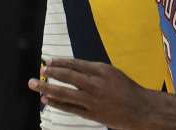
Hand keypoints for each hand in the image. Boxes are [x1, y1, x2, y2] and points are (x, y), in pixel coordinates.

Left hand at [28, 59, 151, 128]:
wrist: (140, 109)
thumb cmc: (126, 89)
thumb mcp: (111, 72)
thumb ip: (92, 70)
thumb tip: (71, 68)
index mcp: (101, 70)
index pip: (76, 64)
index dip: (60, 62)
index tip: (48, 61)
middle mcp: (96, 84)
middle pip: (68, 77)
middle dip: (51, 73)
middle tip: (39, 70)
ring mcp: (92, 100)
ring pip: (66, 93)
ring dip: (48, 89)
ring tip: (36, 85)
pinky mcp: (91, 114)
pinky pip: (70, 108)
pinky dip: (57, 104)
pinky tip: (47, 100)